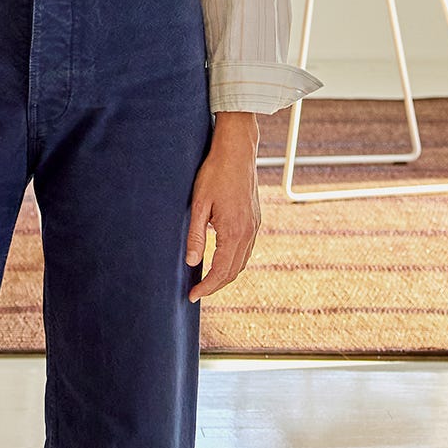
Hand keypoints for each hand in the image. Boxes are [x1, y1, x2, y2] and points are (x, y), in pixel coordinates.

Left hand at [185, 111, 261, 301]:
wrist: (238, 151)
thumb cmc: (215, 173)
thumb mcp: (199, 204)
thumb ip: (195, 235)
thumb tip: (191, 262)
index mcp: (234, 231)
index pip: (220, 271)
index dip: (206, 287)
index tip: (192, 296)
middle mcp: (249, 232)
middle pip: (234, 271)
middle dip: (216, 285)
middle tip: (197, 292)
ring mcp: (255, 226)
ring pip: (242, 262)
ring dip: (226, 275)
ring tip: (207, 281)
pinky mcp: (256, 219)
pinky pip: (247, 249)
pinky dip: (234, 261)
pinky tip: (222, 259)